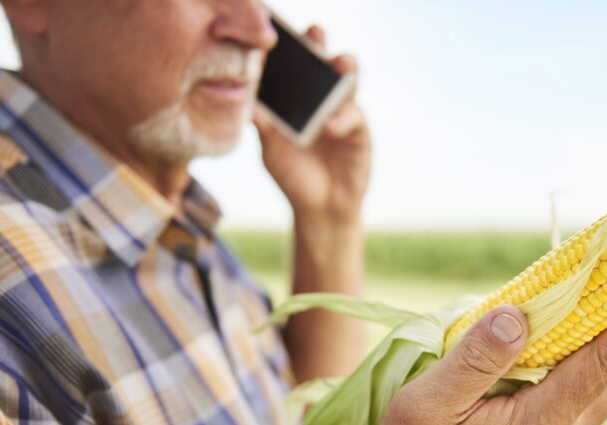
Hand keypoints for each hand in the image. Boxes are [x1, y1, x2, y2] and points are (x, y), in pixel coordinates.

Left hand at [254, 25, 370, 228]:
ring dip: (344, 67)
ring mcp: (343, 112)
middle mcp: (322, 100)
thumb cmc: (295, 177)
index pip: (295, 68)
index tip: (274, 40)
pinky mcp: (359, 131)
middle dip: (320, 45)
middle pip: (323, 64)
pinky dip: (341, 118)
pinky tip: (330, 126)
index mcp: (298, 101)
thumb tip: (247, 107)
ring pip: (348, 81)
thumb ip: (264, 129)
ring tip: (337, 63)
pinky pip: (353, 116)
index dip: (288, 52)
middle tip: (314, 33)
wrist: (319, 209)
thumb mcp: (272, 152)